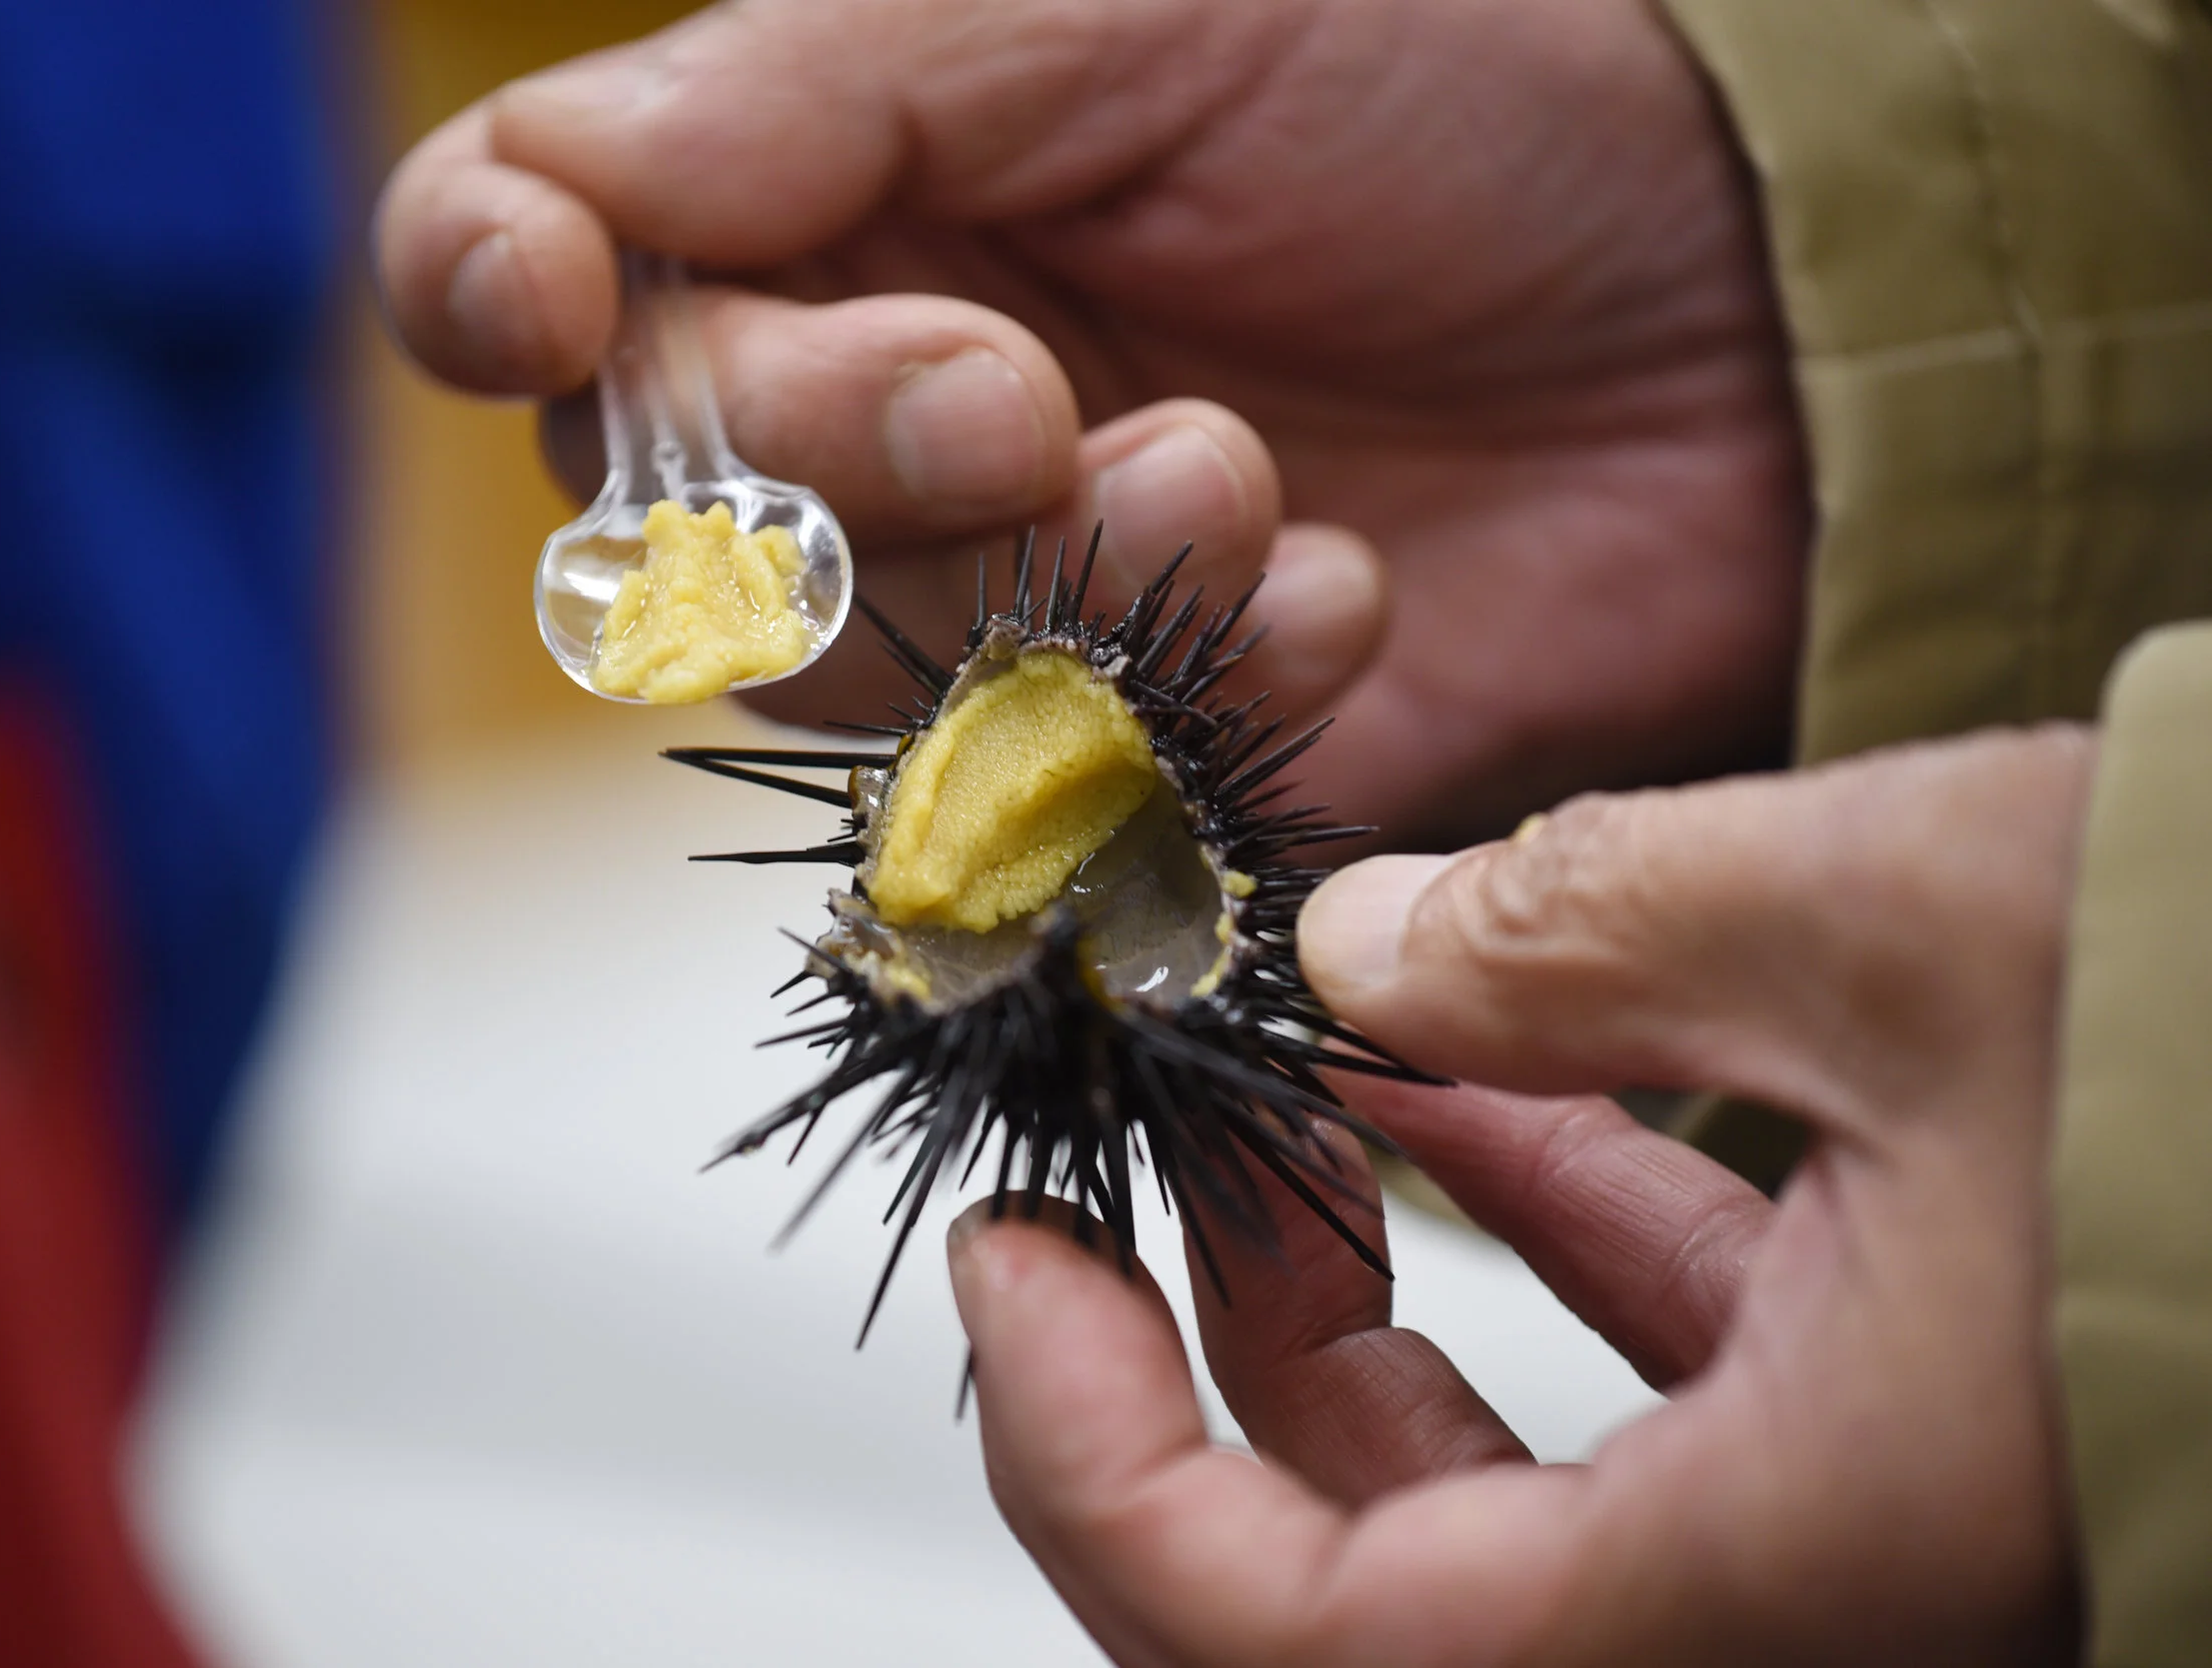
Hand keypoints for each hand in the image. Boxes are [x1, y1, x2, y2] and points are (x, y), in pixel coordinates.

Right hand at [374, 0, 1808, 846]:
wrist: (1750, 294)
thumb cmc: (1457, 82)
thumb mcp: (1106, 10)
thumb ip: (805, 93)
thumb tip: (543, 201)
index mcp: (829, 193)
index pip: (541, 264)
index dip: (499, 293)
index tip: (549, 300)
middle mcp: (877, 406)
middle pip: (674, 520)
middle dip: (828, 476)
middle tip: (1020, 399)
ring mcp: (1006, 592)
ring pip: (848, 682)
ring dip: (1027, 594)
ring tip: (1242, 484)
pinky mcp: (1139, 749)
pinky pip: (1053, 798)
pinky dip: (1186, 701)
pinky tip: (1340, 594)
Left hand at [947, 727, 2092, 1664]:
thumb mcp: (1898, 926)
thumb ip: (1571, 932)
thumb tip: (1365, 944)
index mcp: (1801, 1571)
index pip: (1297, 1641)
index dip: (1097, 1468)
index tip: (1006, 1274)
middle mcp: (1824, 1613)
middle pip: (1373, 1588)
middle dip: (1210, 1372)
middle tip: (1130, 1165)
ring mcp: (1876, 1544)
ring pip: (1511, 1501)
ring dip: (1364, 1307)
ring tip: (1286, 1089)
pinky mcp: (1935, 1442)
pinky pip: (1669, 1408)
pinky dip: (1551, 1254)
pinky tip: (1488, 1085)